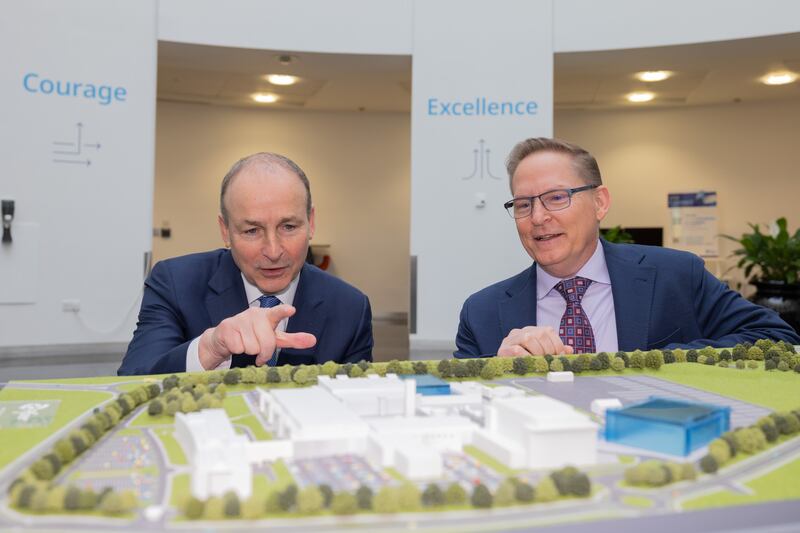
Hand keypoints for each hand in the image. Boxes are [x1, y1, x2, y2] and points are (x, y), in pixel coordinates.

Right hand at [198, 304, 316, 368]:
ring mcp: (239, 319)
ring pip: (252, 347)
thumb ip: (292, 339)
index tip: (291, 310)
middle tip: (259, 352)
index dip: (284, 311)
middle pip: (266, 342)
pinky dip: (237, 350)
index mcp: (267, 316)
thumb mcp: (273, 338)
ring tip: (245, 343)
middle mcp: (254, 314)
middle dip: (264, 352)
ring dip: (249, 351)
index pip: (277, 313)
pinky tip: (235, 343)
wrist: (224, 337)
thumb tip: (313, 340)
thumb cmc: (253, 336)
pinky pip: (238, 348)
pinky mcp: (227, 328)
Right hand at [497, 326, 572, 356]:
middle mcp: (522, 331)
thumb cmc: (525, 362)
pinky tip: (529, 362)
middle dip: (548, 350)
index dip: (557, 344)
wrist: (504, 368)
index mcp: (532, 331)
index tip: (560, 357)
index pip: (548, 331)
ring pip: (528, 338)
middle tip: (549, 362)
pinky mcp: (503, 349)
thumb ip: (555, 351)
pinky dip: (526, 357)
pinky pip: (516, 350)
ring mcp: (511, 339)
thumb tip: (569, 350)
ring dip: (537, 352)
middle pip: (540, 334)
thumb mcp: (542, 355)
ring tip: (539, 362)